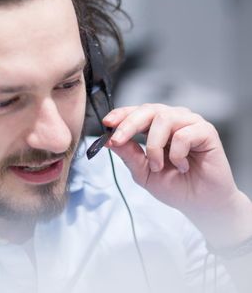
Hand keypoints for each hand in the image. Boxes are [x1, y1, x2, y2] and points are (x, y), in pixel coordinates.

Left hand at [103, 104, 251, 246]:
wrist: (200, 203)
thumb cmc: (174, 185)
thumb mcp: (143, 171)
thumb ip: (128, 154)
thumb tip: (107, 140)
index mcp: (156, 126)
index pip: (136, 112)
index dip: (121, 115)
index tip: (106, 123)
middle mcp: (173, 119)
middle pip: (148, 110)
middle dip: (128, 125)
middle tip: (117, 141)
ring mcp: (190, 123)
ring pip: (164, 119)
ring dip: (154, 146)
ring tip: (158, 166)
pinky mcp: (206, 131)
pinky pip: (184, 134)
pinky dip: (177, 153)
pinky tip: (182, 166)